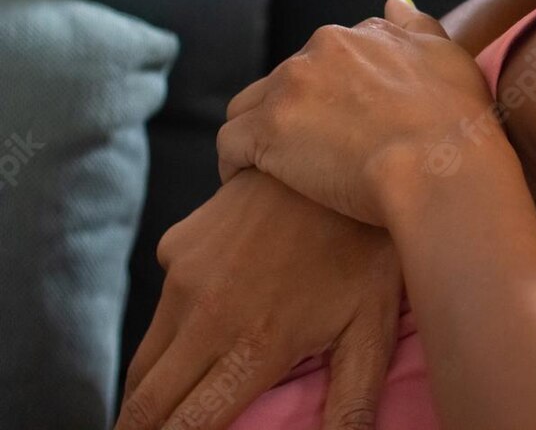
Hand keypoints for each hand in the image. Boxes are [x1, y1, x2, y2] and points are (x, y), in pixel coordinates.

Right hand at [115, 169, 400, 429]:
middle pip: (147, 402)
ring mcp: (185, 277)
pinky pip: (163, 303)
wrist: (348, 153)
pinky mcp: (178, 244)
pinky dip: (171, 329)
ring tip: (161, 407)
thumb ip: (352, 399)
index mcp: (255, 348)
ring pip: (145, 358)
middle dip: (141, 428)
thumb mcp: (375, 326)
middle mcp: (207, 317)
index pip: (184, 426)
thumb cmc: (370, 247)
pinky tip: (204, 327)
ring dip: (149, 388)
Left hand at [216, 0, 503, 225]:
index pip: (329, 56)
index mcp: (362, 35)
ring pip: (250, 105)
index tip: (341, 123)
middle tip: (314, 155)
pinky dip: (235, 163)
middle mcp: (322, 49)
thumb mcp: (448, 56)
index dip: (332, 93)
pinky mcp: (267, 131)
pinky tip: (250, 184)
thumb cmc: (456, 121)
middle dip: (294, 112)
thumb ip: (418, 25)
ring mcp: (291, 87)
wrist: (441, 166)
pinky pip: (230, 143)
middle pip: (288, 79)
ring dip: (258, 132)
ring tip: (274, 171)